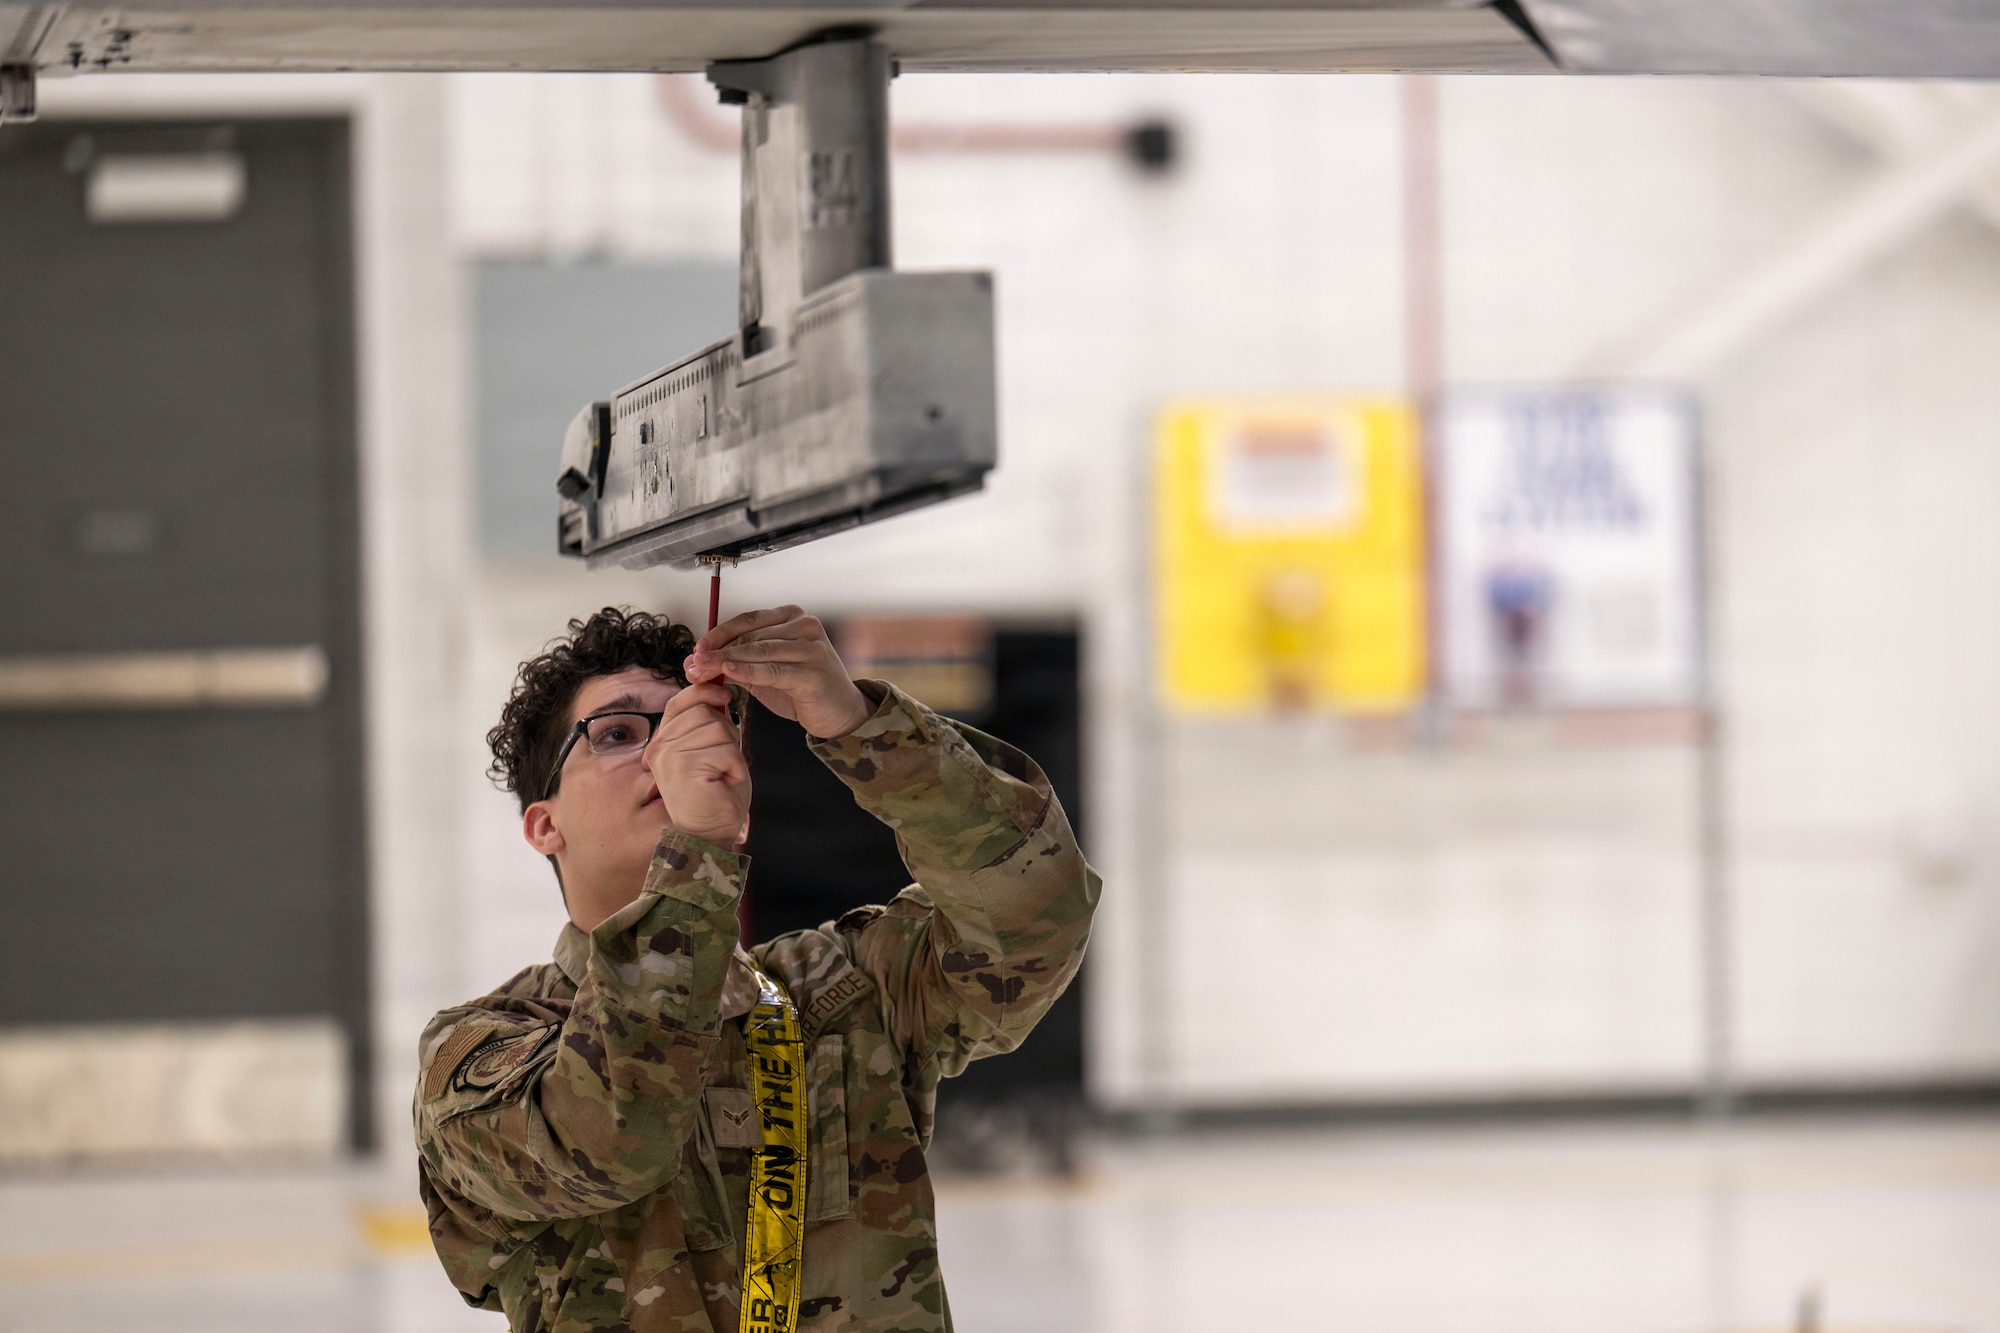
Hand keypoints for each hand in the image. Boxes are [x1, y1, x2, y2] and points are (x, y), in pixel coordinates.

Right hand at [643, 681, 750, 847]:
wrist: (711, 835)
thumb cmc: (716, 795)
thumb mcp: (709, 752)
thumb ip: (706, 725)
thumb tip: (718, 690)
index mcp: (663, 743)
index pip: (679, 703)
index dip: (702, 692)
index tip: (724, 694)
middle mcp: (660, 748)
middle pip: (704, 712)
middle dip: (725, 733)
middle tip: (722, 764)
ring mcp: (670, 757)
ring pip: (718, 729)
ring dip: (731, 753)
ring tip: (721, 776)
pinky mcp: (685, 767)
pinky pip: (726, 750)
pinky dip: (735, 767)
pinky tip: (724, 784)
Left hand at [684, 605, 872, 739]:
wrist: (840, 714)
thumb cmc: (803, 690)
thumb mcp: (766, 672)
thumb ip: (737, 662)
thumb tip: (697, 660)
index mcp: (793, 618)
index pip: (748, 620)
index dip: (719, 633)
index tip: (697, 648)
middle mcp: (805, 626)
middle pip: (751, 636)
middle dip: (717, 651)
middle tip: (693, 665)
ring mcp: (812, 647)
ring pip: (759, 651)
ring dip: (726, 661)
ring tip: (702, 670)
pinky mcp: (814, 672)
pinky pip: (772, 670)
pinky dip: (747, 671)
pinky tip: (728, 673)